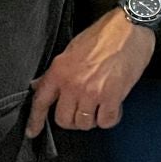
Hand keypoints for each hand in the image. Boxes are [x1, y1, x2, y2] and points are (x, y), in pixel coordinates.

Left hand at [25, 9, 154, 136]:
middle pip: (64, 120)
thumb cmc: (101, 36)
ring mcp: (93, 92)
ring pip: (84, 124)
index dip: (34, 121)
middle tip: (80, 110)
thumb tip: (40, 86)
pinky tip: (111, 107)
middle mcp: (73, 84)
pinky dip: (108, 118)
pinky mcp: (113, 97)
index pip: (40, 101)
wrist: (129, 29)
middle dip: (71, 119)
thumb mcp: (71, 50)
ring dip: (90, 119)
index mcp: (59, 71)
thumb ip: (55, 72)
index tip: (31, 133)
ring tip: (97, 106)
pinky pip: (106, 122)